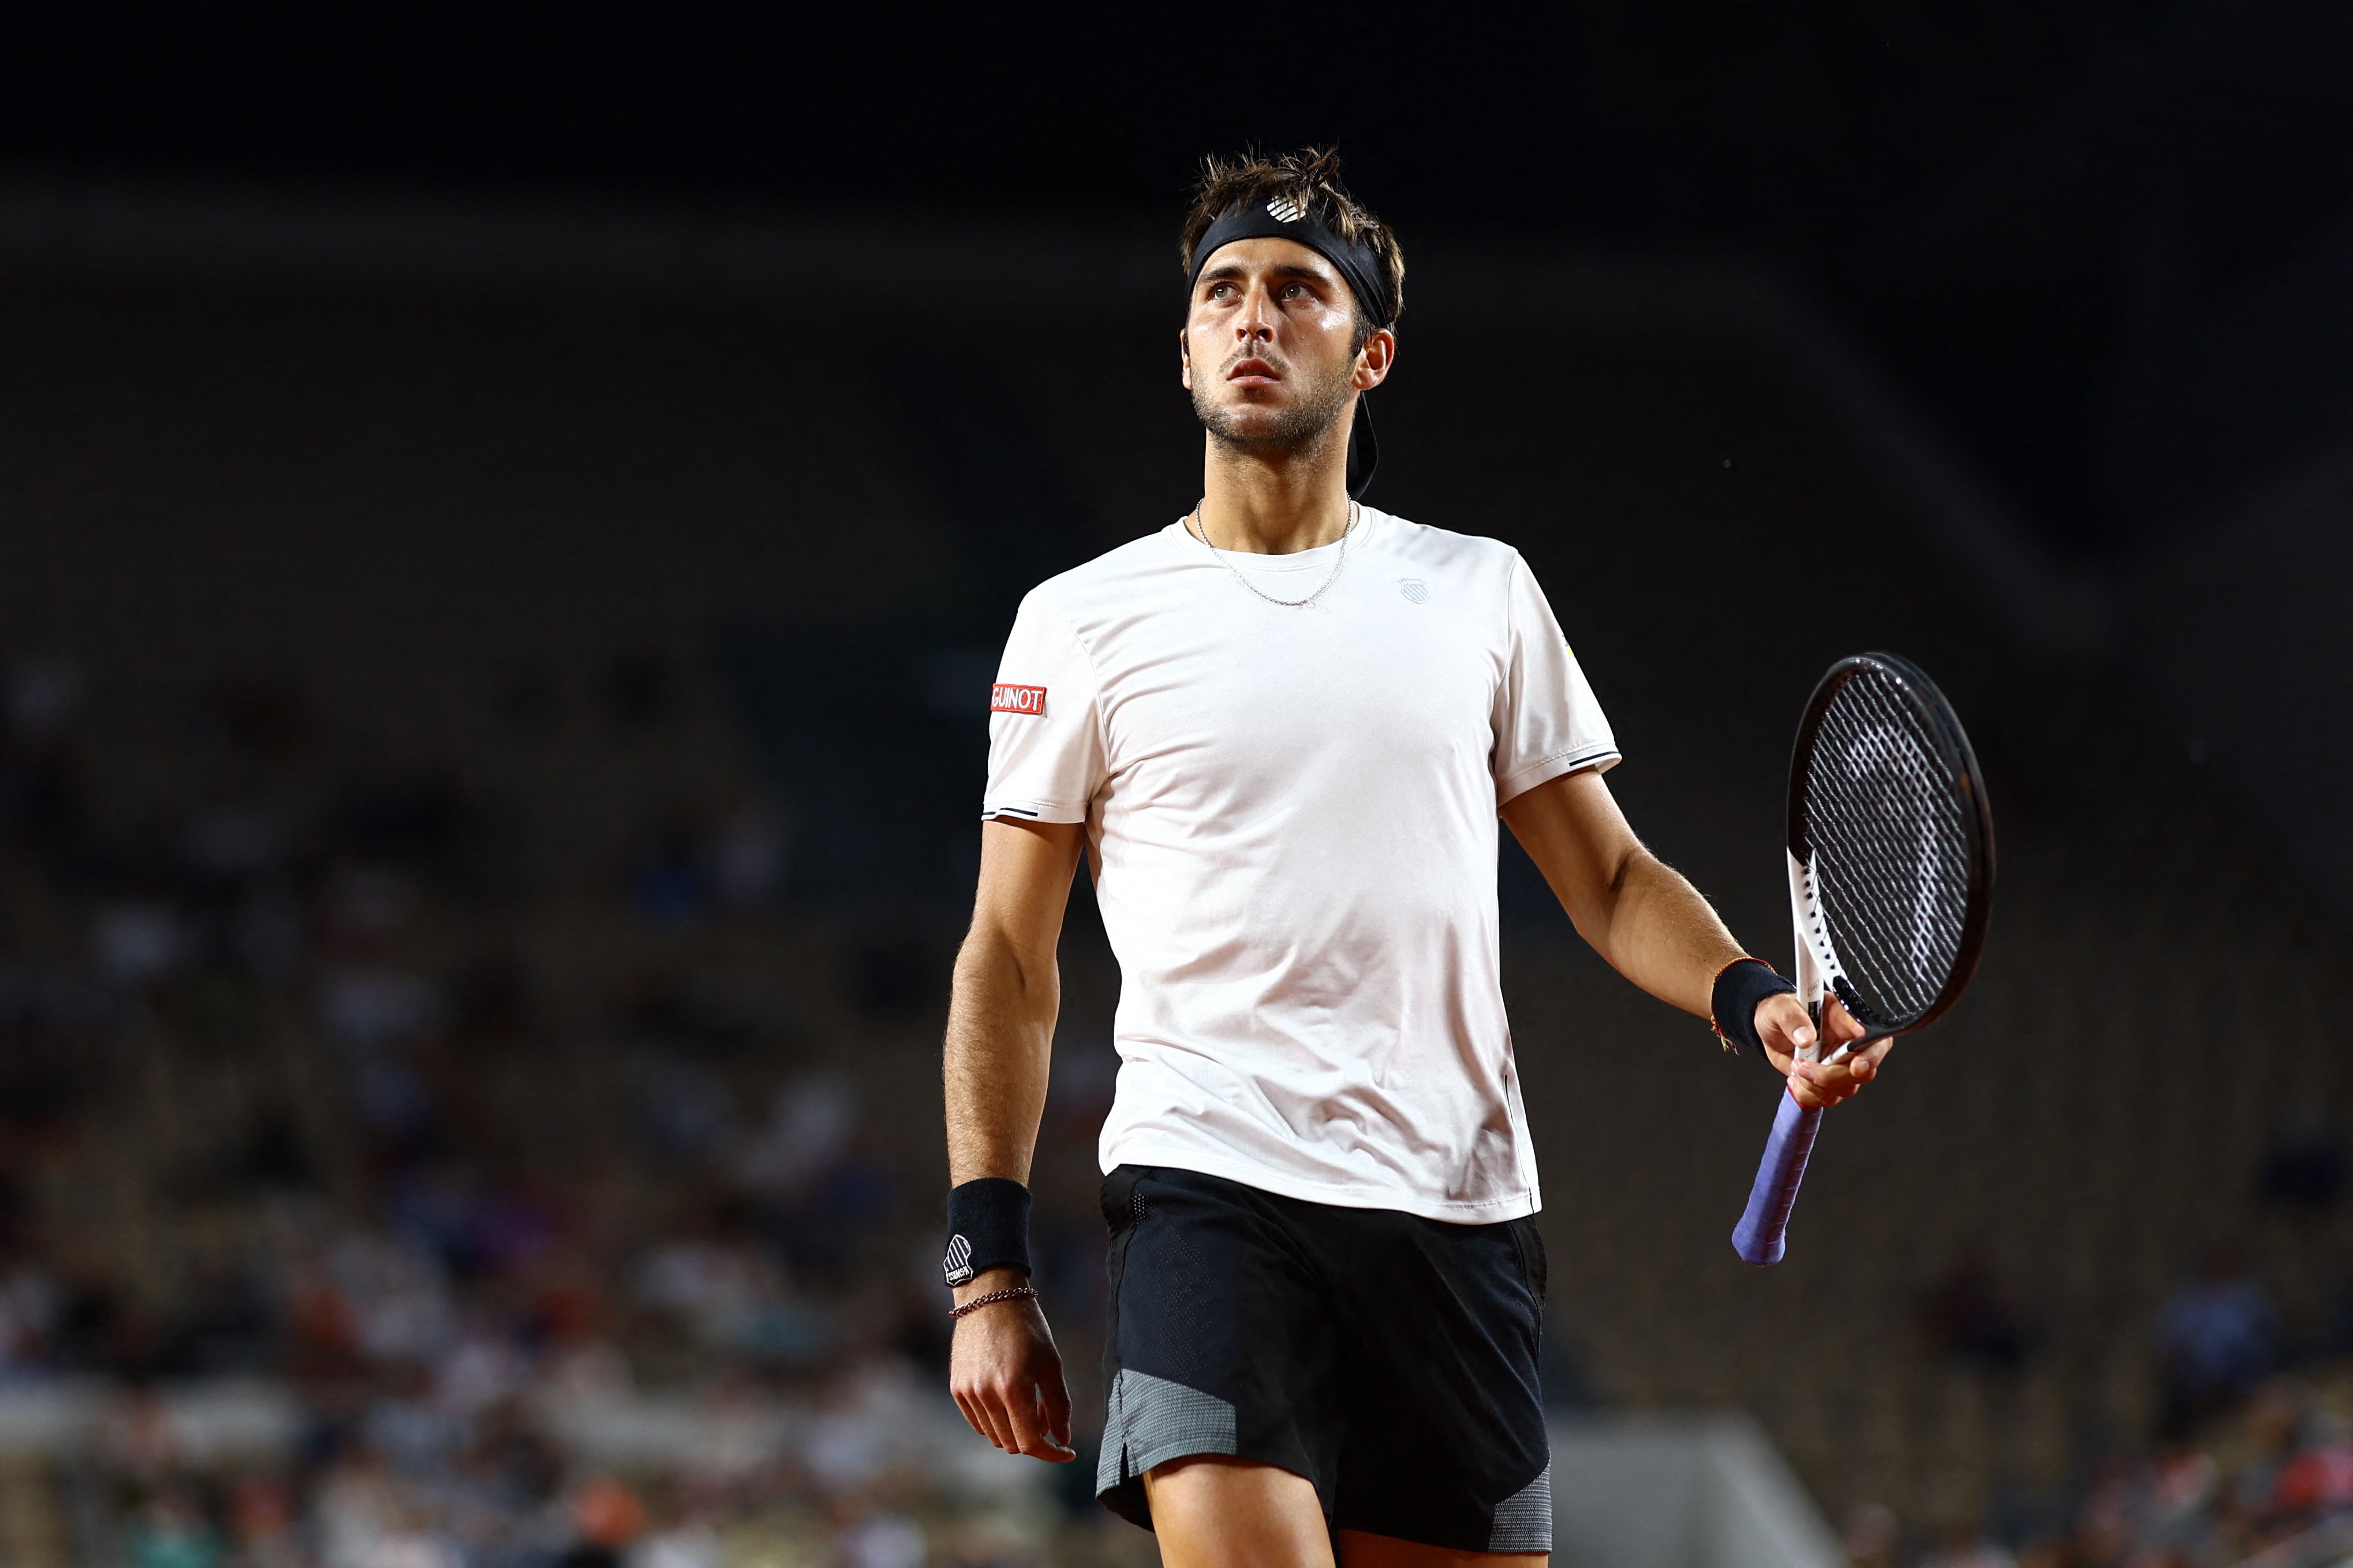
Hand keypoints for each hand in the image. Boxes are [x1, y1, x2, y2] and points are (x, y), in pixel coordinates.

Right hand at [948, 1268, 1074, 1460]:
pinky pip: (978, 1423)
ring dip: (1015, 1429)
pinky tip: (1006, 1398)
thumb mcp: (1051, 1363)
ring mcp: (967, 1393)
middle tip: (1045, 1411)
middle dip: (1035, 1436)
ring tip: (1027, 1400)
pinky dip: (996, 1421)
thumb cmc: (1027, 1327)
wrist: (989, 1297)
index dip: (1051, 1453)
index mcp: (1013, 1387)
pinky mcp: (956, 1389)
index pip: (1030, 1443)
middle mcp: (986, 1394)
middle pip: (1013, 1444)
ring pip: (995, 1436)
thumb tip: (1063, 1439)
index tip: (1067, 1451)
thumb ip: (1058, 1405)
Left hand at [1755, 992, 1890, 1109]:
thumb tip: (1806, 1037)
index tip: (1856, 1065)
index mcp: (1843, 1017)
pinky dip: (1808, 1095)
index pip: (1869, 1036)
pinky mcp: (1829, 1080)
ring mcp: (1841, 1063)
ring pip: (1847, 1088)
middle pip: (1864, 1071)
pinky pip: (1828, 1098)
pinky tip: (1794, 1080)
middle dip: (1832, 1076)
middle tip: (1802, 1067)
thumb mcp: (1779, 1008)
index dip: (1869, 1054)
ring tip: (1795, 1067)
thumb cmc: (1779, 1013)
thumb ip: (1792, 1019)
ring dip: (1816, 1086)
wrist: (1769, 1030)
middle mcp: (1848, 1042)